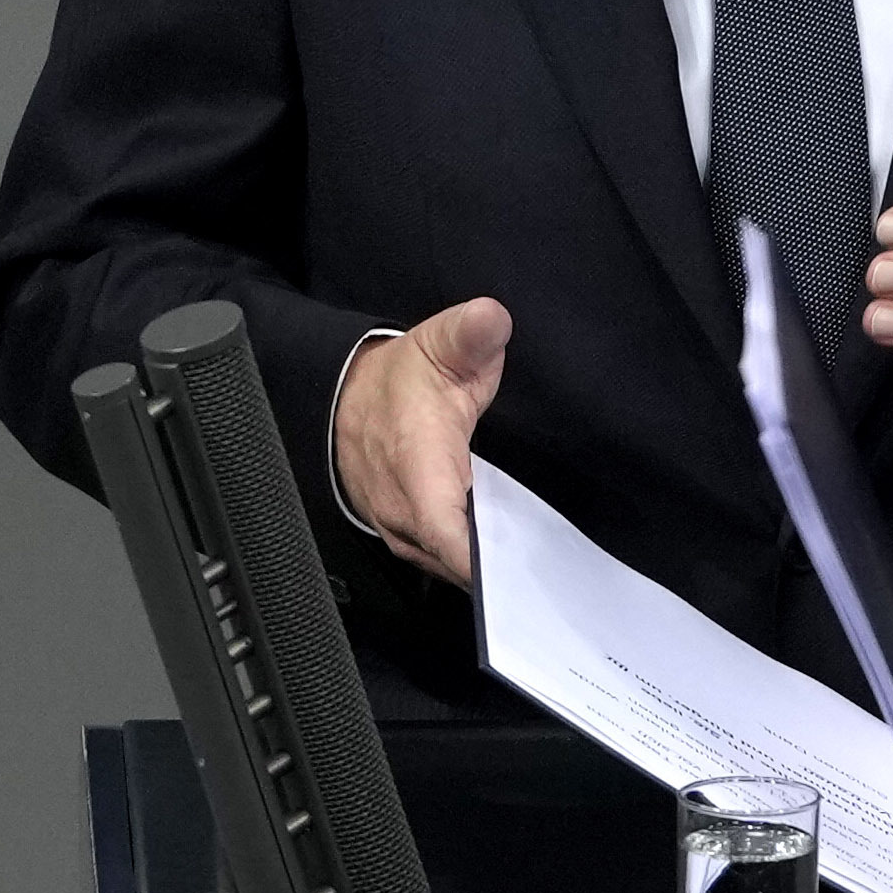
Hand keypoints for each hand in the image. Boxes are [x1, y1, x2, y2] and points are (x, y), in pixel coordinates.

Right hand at [333, 297, 508, 583]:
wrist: (348, 396)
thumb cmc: (403, 376)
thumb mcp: (440, 342)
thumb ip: (470, 331)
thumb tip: (492, 318)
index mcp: (416, 461)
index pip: (443, 528)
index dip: (475, 558)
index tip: (512, 574)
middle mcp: (402, 505)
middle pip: (452, 560)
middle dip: (496, 570)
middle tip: (544, 574)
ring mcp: (398, 525)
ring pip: (444, 565)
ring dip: (481, 569)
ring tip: (528, 572)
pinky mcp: (402, 533)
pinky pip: (437, 559)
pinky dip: (465, 563)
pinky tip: (499, 561)